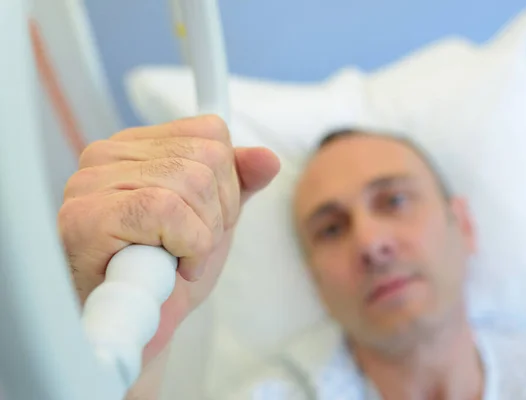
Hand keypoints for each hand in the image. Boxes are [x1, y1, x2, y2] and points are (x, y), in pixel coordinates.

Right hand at [58, 115, 279, 361]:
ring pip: (192, 182)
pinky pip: (166, 210)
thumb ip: (240, 184)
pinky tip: (170, 268)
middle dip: (218, 214)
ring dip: (202, 236)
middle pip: (208, 157)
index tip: (206, 220)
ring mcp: (90, 182)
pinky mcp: (86, 216)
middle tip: (192, 247)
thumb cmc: (169, 271)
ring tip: (178, 258)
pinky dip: (187, 246)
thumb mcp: (215, 219)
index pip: (210, 132)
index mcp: (136, 146)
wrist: (142, 326)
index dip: (227, 184)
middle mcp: (107, 153)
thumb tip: (268, 158)